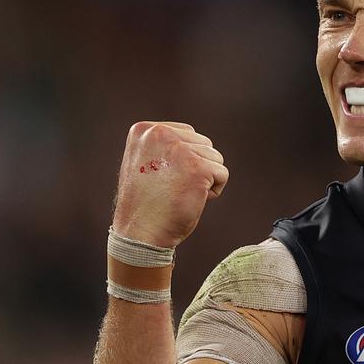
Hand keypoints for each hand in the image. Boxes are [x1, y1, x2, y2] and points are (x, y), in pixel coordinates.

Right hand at [111, 121, 228, 247]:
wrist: (140, 233)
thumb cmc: (146, 203)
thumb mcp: (147, 163)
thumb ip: (164, 146)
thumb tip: (195, 141)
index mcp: (144, 130)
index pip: (187, 134)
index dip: (184, 160)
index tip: (162, 178)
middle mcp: (160, 133)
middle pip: (204, 144)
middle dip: (197, 168)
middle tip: (172, 188)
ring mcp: (180, 149)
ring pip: (215, 158)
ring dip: (205, 179)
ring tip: (180, 193)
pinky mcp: (198, 168)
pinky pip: (222, 174)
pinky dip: (213, 191)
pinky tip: (191, 200)